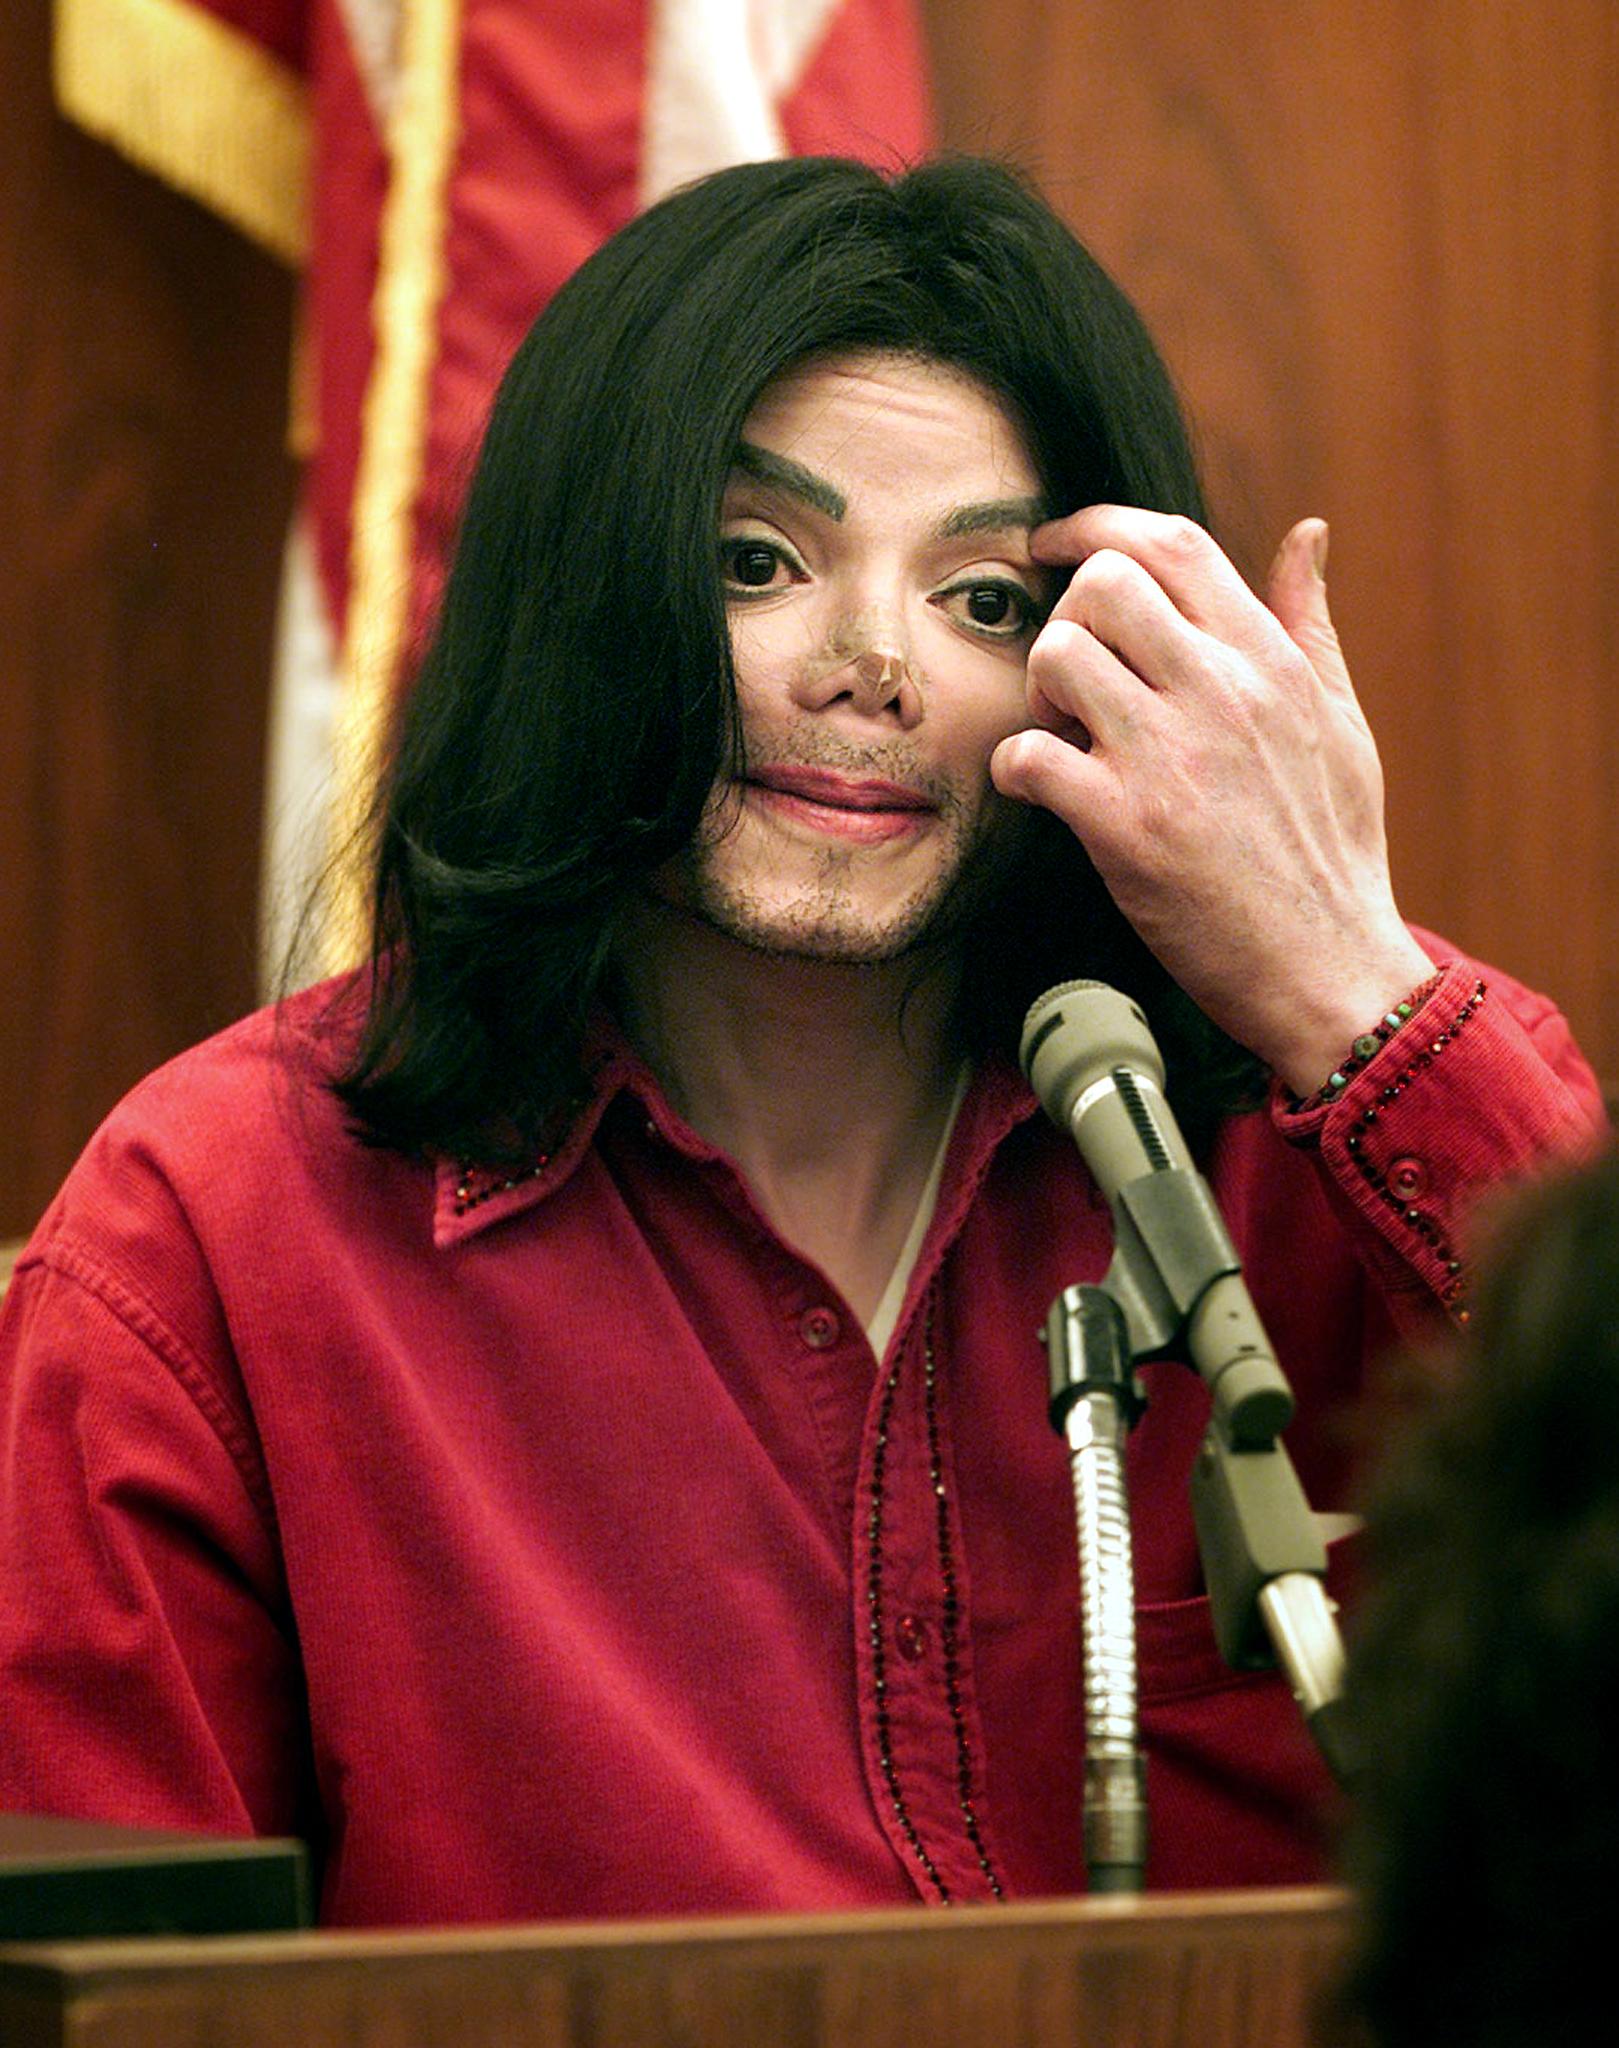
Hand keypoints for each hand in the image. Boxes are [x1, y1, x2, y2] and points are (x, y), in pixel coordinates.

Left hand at [989, 508, 1434, 1094]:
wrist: (1328, 969)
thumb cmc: (1331, 850)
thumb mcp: (1340, 723)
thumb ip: (1310, 623)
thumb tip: (1307, 533)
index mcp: (1271, 662)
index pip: (1173, 543)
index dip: (1098, 527)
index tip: (1057, 544)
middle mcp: (1220, 693)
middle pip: (1103, 584)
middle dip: (1066, 615)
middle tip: (1071, 674)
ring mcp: (1170, 758)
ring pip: (1057, 655)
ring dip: (1038, 692)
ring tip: (1063, 734)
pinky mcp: (1125, 828)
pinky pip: (1027, 756)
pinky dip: (1013, 769)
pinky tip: (1040, 790)